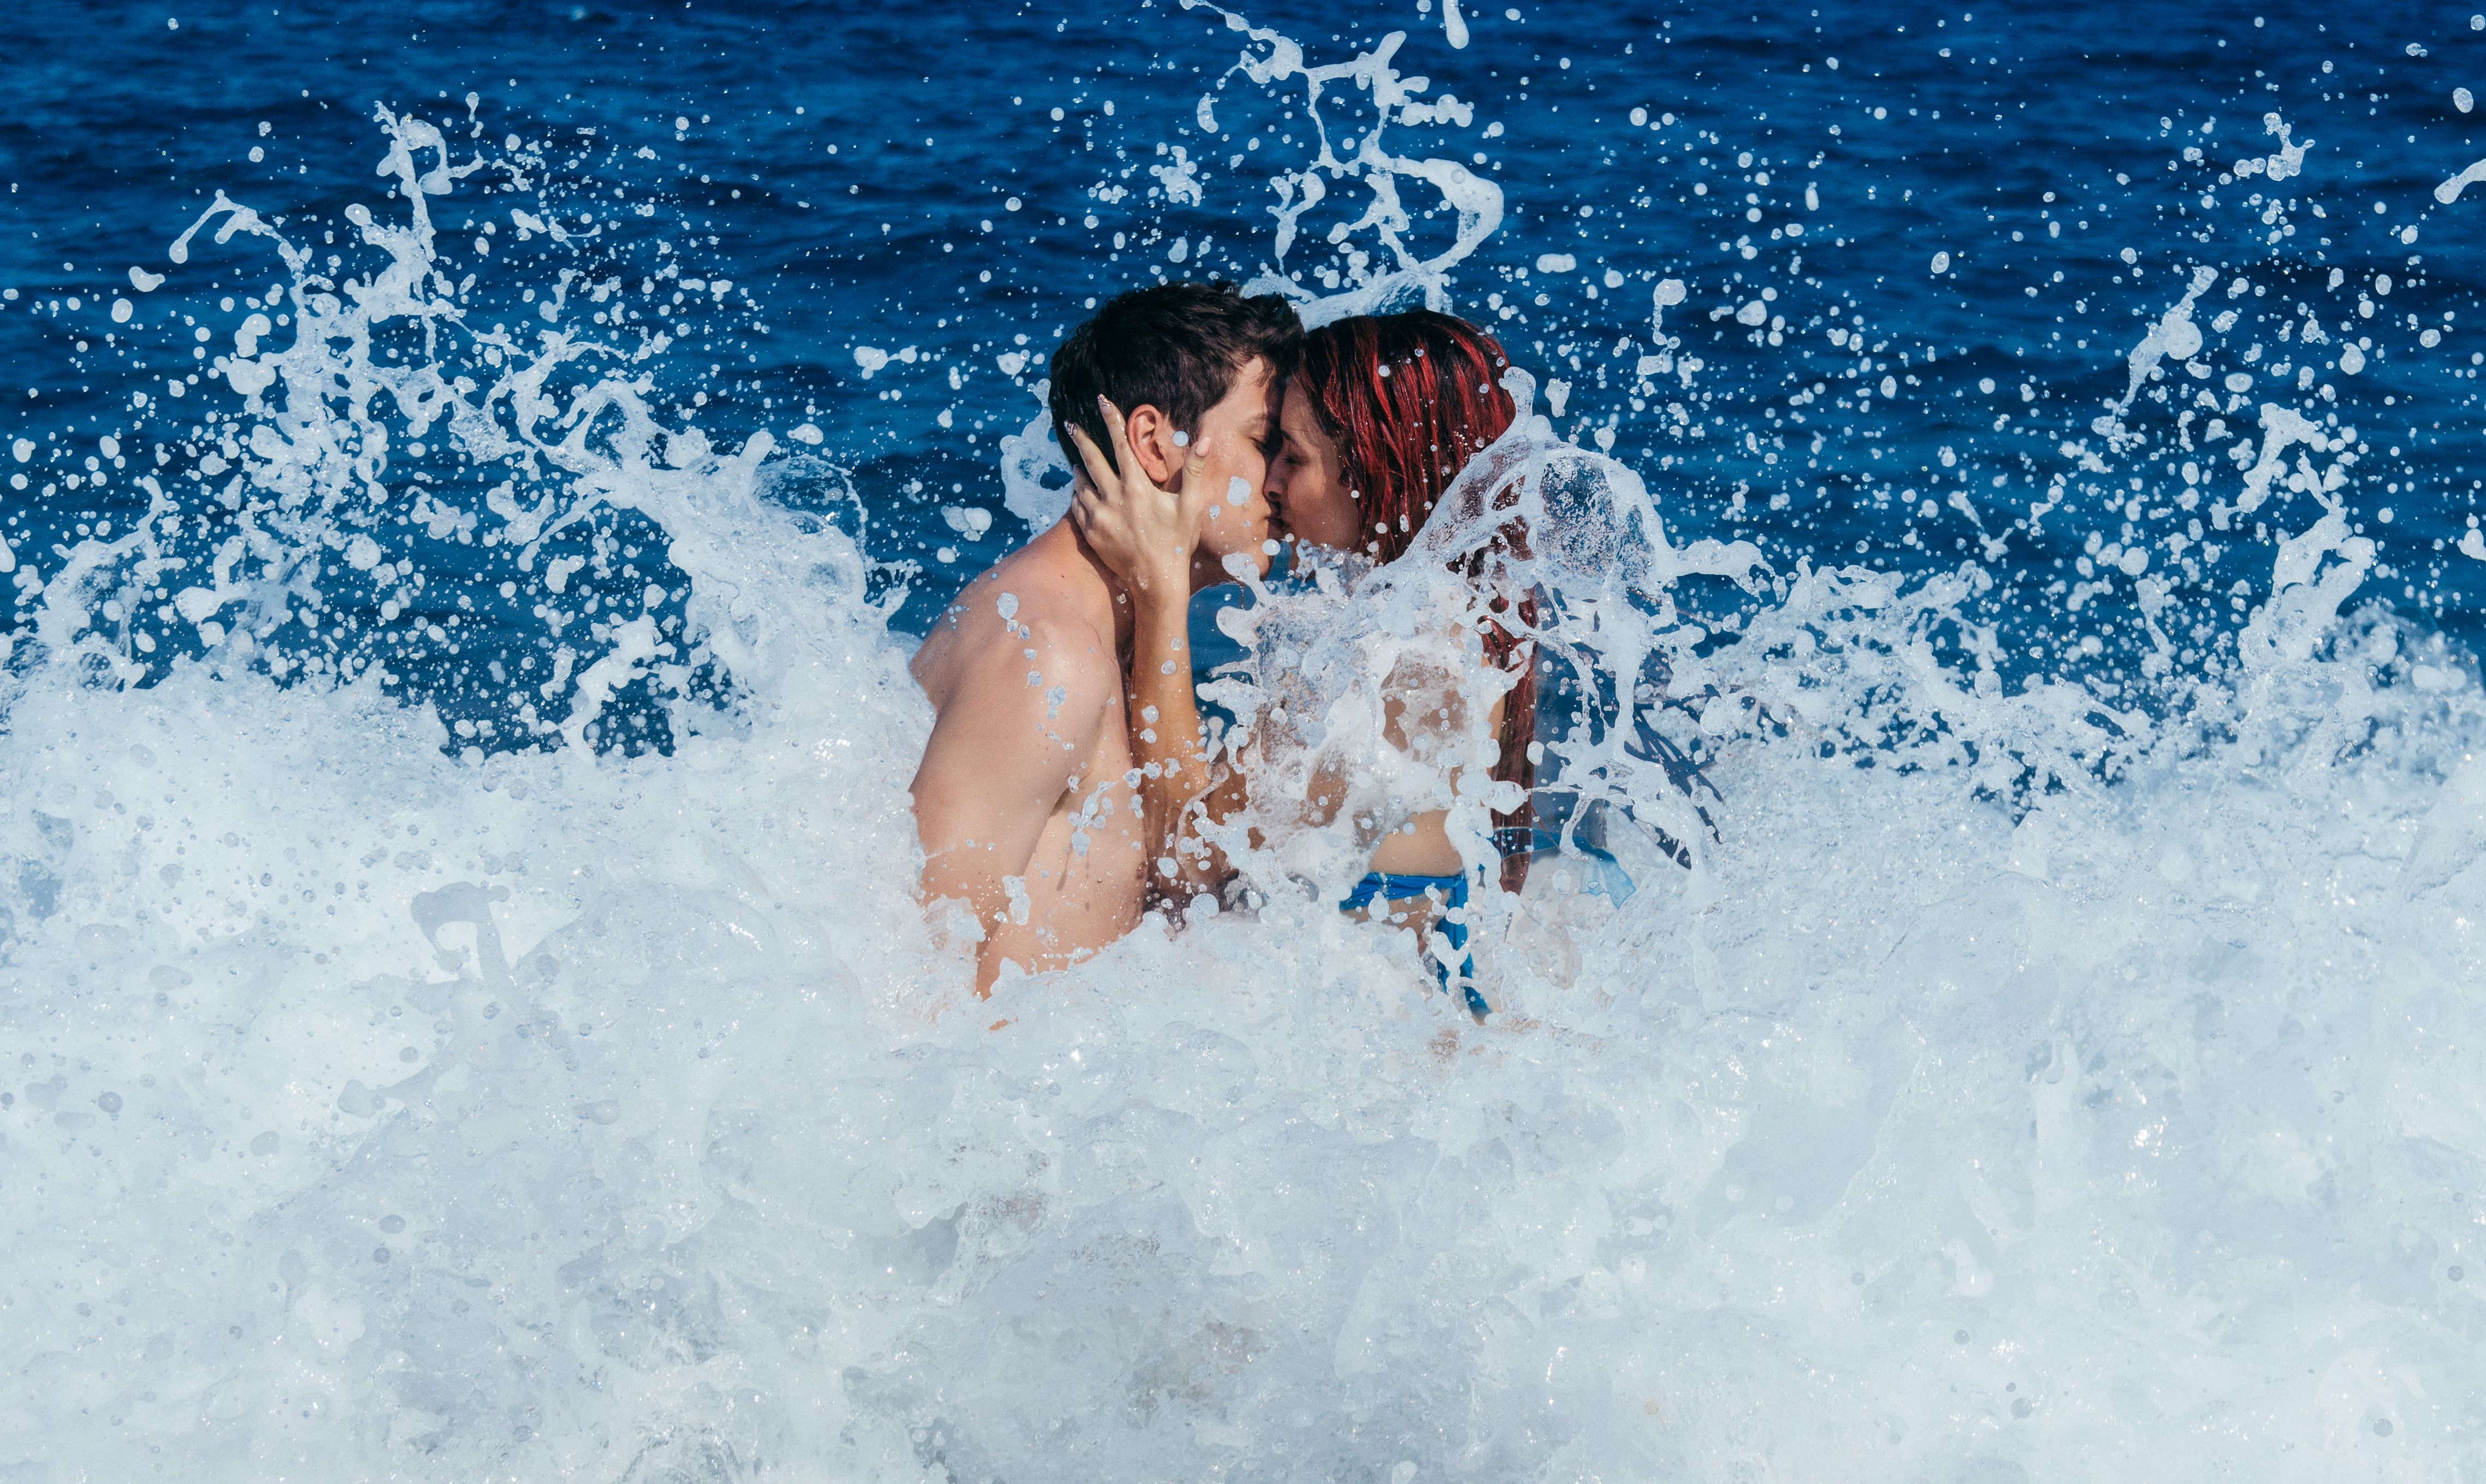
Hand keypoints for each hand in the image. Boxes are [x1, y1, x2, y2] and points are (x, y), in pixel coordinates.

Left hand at [1065, 397, 1208, 598]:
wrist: (1156, 582)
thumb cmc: (1177, 542)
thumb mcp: (1191, 506)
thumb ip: (1195, 471)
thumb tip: (1205, 440)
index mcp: (1137, 488)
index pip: (1120, 445)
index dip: (1111, 420)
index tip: (1101, 400)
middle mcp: (1113, 499)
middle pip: (1091, 460)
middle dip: (1081, 439)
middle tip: (1070, 424)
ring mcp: (1099, 517)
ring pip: (1080, 485)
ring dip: (1079, 469)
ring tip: (1077, 461)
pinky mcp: (1091, 534)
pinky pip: (1078, 508)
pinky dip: (1078, 496)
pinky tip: (1079, 492)